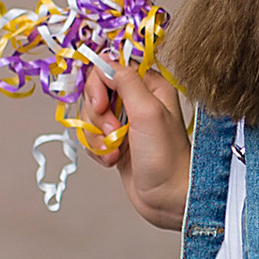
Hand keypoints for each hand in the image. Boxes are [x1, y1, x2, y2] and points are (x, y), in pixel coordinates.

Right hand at [79, 60, 192, 231]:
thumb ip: (126, 82)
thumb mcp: (148, 112)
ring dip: (97, 136)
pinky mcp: (116, 142)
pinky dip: (98, 150)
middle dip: (97, 115)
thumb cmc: (166, 158)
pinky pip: (92, 137)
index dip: (99, 84)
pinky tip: (114, 160)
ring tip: (116, 151)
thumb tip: (105, 59)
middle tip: (114, 132)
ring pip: (90, 116)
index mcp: (150, 86)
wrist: (168, 198)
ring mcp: (126, 122)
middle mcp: (138, 100)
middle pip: (95, 92)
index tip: (102, 104)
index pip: (110, 67)